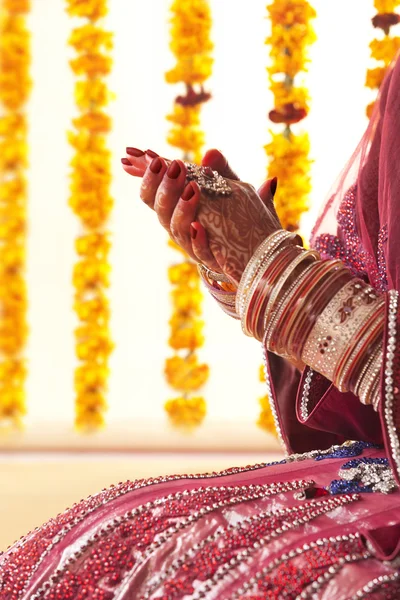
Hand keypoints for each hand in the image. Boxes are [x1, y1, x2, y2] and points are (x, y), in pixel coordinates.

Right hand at [121, 147, 281, 283]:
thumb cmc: (239, 222)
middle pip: (160, 209)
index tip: (145, 155)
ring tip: (192, 189)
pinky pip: (200, 251)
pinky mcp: (212, 260)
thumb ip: (221, 174)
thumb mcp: (232, 192)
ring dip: (182, 208)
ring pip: (177, 229)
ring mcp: (194, 245)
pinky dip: (198, 239)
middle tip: (174, 166)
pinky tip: (199, 226)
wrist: (257, 257)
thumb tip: (211, 153)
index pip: (155, 190)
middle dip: (164, 187)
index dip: (147, 175)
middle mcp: (180, 227)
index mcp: (178, 209)